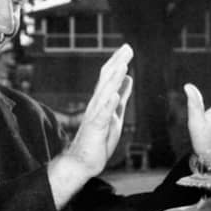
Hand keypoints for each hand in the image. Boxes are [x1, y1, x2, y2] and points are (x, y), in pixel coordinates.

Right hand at [63, 44, 133, 176]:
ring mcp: (94, 116)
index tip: (127, 48)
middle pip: (106, 80)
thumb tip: (129, 78)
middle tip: (127, 48)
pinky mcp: (95, 129)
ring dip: (114, 79)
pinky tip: (115, 95)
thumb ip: (121, 97)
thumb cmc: (98, 139)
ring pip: (104, 94)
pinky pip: (102, 115)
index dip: (118, 62)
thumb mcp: (115, 114)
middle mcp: (96, 104)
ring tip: (123, 66)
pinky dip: (108, 104)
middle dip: (117, 64)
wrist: (81, 162)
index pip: (109, 77)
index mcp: (102, 101)